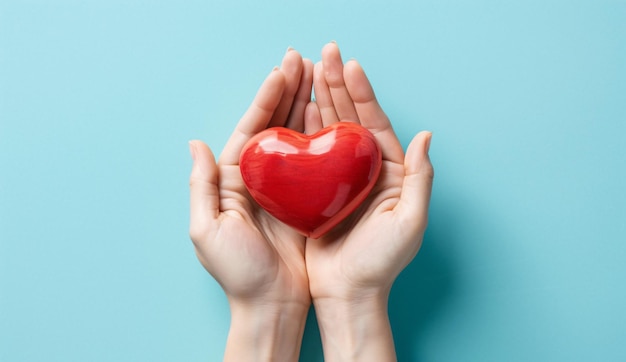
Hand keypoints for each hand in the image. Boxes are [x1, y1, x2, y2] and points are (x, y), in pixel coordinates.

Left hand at [188, 48, 313, 360]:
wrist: (271, 304)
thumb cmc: (238, 273)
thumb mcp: (207, 231)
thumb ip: (201, 186)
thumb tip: (195, 143)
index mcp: (232, 180)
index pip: (250, 129)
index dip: (265, 100)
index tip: (281, 72)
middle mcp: (258, 178)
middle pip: (273, 126)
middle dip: (286, 93)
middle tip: (302, 62)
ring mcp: (283, 187)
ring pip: (294, 137)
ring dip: (304, 106)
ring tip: (316, 77)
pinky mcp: (304, 199)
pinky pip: (313, 161)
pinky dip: (320, 136)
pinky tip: (329, 115)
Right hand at [304, 42, 433, 360]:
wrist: (348, 293)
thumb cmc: (381, 262)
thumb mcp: (409, 222)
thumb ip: (419, 177)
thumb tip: (425, 135)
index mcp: (389, 172)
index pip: (374, 123)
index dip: (362, 93)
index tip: (349, 65)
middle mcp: (364, 169)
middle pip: (350, 118)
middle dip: (337, 85)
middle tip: (324, 54)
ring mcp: (338, 177)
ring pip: (328, 129)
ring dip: (319, 99)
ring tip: (308, 69)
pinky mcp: (316, 189)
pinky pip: (309, 152)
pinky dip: (302, 128)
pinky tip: (294, 107)